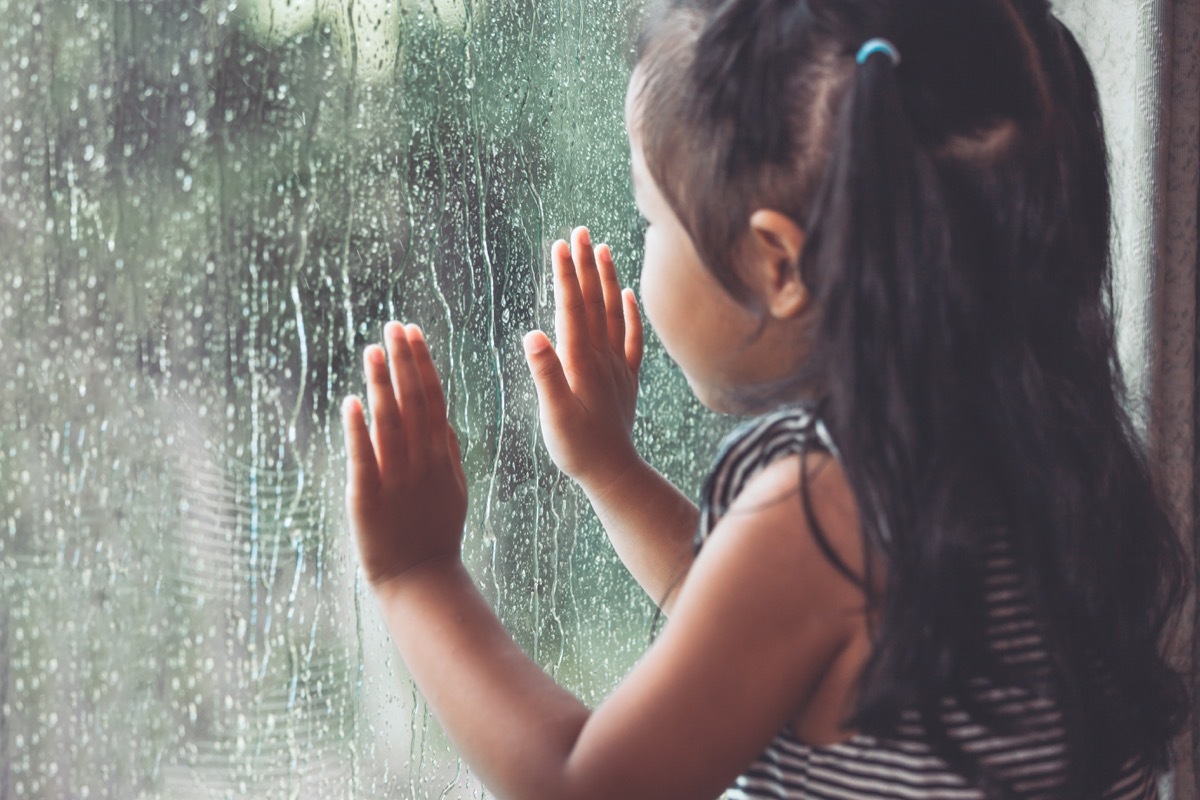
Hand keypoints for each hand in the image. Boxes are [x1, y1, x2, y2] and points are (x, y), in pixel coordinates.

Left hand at [342, 322, 467, 589]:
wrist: (421, 579)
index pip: (432, 398)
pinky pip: (363, 459)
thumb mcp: (454, 489)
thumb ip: (449, 453)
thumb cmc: (436, 533)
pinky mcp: (368, 498)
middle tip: (392, 326)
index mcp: (441, 456)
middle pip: (413, 402)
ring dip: (381, 385)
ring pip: (389, 423)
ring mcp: (395, 479)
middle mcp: (420, 462)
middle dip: (403, 361)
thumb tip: (445, 419)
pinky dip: (358, 431)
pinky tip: (351, 403)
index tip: (412, 332)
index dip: (422, 363)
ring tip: (371, 351)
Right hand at [523, 227, 644, 492]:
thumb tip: (533, 335)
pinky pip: (633, 339)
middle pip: (594, 302)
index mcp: (581, 362)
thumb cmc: (577, 449)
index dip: (566, 275)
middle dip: (586, 265)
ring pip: (614, 313)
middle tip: (580, 230)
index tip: (560, 244)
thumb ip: (545, 374)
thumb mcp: (554, 415)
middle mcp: (603, 357)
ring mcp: (618, 366)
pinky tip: (628, 294)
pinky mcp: (628, 379)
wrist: (613, 474)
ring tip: (602, 248)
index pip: (572, 309)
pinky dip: (632, 313)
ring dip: (608, 280)